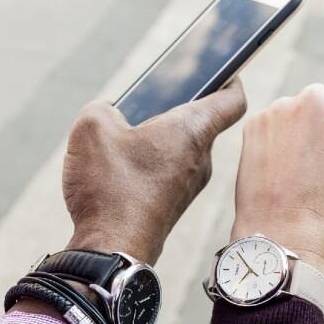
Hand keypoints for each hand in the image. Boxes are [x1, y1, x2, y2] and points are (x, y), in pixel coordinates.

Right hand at [64, 80, 245, 264]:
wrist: (111, 251)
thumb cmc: (109, 188)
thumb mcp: (91, 128)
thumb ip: (103, 109)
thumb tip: (110, 116)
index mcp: (191, 131)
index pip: (231, 100)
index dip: (229, 80)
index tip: (222, 71)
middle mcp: (199, 161)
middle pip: (199, 125)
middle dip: (175, 110)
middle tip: (148, 102)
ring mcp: (187, 189)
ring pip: (180, 152)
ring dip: (157, 142)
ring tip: (123, 138)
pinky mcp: (171, 208)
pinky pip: (167, 176)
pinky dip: (149, 168)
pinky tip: (119, 170)